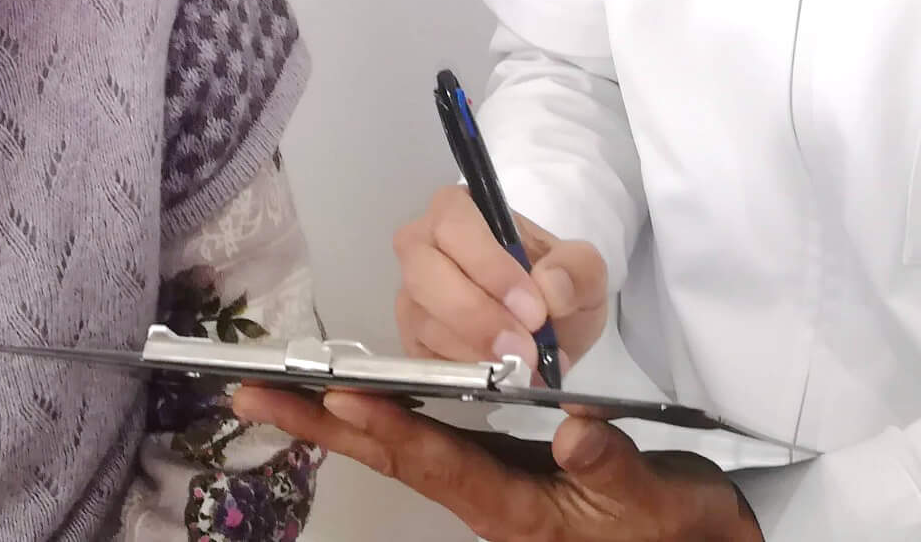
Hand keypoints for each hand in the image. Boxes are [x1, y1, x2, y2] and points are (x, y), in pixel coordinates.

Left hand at [230, 385, 761, 541]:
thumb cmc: (671, 528)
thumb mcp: (654, 500)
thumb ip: (610, 463)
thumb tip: (570, 428)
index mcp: (515, 509)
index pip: (438, 462)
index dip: (388, 427)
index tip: (334, 394)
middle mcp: (485, 500)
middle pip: (392, 458)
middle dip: (320, 426)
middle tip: (249, 395)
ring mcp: (485, 488)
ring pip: (400, 451)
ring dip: (336, 423)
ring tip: (276, 393)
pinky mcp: (495, 476)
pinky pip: (423, 448)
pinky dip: (383, 421)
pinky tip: (352, 401)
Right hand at [396, 184, 610, 371]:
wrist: (546, 334)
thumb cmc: (556, 288)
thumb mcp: (584, 273)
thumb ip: (578, 269)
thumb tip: (550, 285)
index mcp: (459, 210)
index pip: (455, 225)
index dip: (489, 267)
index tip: (534, 311)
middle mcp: (423, 246)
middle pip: (424, 272)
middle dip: (475, 315)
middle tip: (523, 351)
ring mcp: (412, 296)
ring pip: (424, 320)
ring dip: (474, 350)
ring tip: (522, 369)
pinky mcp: (411, 341)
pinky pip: (424, 358)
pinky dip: (462, 373)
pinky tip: (497, 379)